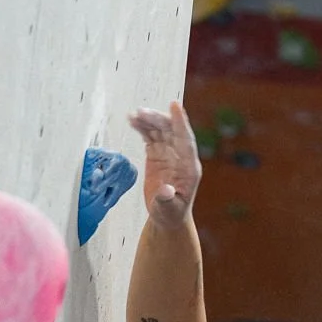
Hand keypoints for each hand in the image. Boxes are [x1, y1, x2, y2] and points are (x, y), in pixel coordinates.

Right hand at [127, 101, 200, 229]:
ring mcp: (169, 154)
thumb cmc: (171, 214)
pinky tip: (133, 121)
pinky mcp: (158, 155)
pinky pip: (151, 136)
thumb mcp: (169, 210)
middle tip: (142, 113)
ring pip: (161, 131)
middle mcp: (180, 156)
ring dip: (149, 121)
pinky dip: (143, 128)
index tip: (175, 106)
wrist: (167, 216)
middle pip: (171, 131)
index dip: (180, 122)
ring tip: (134, 115)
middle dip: (158, 120)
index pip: (185, 140)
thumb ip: (167, 200)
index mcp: (189, 167)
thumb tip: (165, 191)